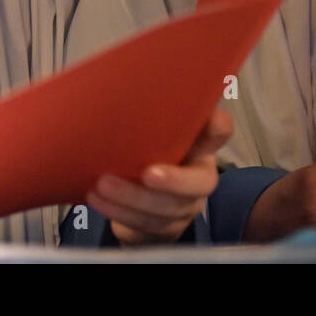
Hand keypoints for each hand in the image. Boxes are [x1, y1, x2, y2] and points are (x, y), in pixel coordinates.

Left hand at [87, 109, 232, 245]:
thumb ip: (146, 117)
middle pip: (200, 183)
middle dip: (174, 181)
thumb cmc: (142, 155)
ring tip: (102, 185)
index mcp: (198, 146)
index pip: (219, 133)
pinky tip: (97, 199)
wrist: (137, 202)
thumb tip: (110, 86)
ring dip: (132, 198)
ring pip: (167, 209)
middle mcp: (198, 176)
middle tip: (147, 173)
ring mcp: (183, 207)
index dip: (219, 128)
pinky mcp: (164, 230)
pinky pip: (146, 225)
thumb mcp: (147, 134)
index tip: (212, 119)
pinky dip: (119, 212)